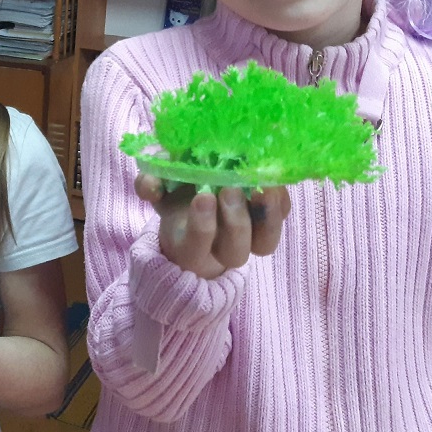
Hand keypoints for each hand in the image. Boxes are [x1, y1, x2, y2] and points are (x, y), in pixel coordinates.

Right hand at [135, 174, 290, 279]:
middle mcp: (220, 247)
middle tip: (229, 188)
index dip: (201, 227)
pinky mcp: (269, 220)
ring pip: (265, 244)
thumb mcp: (159, 185)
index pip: (194, 247)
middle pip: (234, 253)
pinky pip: (282, 217)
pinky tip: (272, 178)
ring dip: (266, 217)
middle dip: (235, 222)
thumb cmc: (177, 190)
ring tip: (260, 187)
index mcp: (187, 243)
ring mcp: (249, 238)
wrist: (201, 189)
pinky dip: (280, 201)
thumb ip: (149, 184)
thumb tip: (150, 187)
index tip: (202, 197)